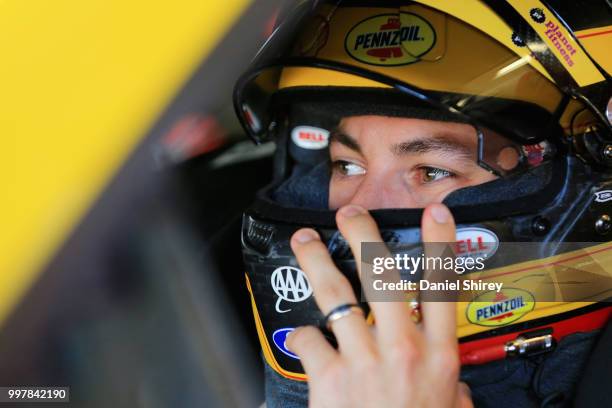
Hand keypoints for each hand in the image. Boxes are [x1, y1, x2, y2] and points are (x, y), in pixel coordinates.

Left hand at [286, 203, 472, 407]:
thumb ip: (450, 385)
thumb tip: (446, 376)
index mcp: (437, 356)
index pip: (442, 287)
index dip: (439, 245)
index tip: (435, 216)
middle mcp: (400, 349)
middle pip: (382, 276)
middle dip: (364, 236)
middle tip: (352, 214)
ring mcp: (362, 359)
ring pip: (336, 293)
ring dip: (317, 260)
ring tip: (305, 239)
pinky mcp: (329, 376)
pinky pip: (308, 339)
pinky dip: (303, 334)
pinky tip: (303, 334)